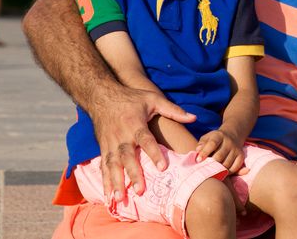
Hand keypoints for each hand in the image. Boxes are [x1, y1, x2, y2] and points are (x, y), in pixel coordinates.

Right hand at [90, 85, 195, 199]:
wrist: (102, 97)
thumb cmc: (132, 98)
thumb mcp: (153, 99)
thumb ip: (173, 110)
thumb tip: (194, 118)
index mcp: (135, 124)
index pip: (146, 140)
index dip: (154, 153)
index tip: (163, 167)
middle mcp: (121, 136)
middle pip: (127, 157)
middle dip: (133, 174)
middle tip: (141, 190)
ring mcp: (110, 144)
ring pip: (112, 165)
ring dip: (116, 182)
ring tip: (120, 198)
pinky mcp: (103, 149)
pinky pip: (103, 167)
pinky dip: (104, 182)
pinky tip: (108, 196)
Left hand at [196, 129, 245, 173]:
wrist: (232, 136)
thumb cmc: (214, 140)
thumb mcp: (206, 138)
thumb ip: (201, 144)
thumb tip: (198, 151)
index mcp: (219, 136)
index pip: (212, 144)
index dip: (205, 152)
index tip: (198, 160)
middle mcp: (229, 142)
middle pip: (219, 156)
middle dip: (211, 164)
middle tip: (204, 169)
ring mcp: (236, 149)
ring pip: (226, 164)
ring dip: (218, 170)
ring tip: (211, 171)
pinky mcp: (241, 156)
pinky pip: (234, 168)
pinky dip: (227, 172)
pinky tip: (221, 171)